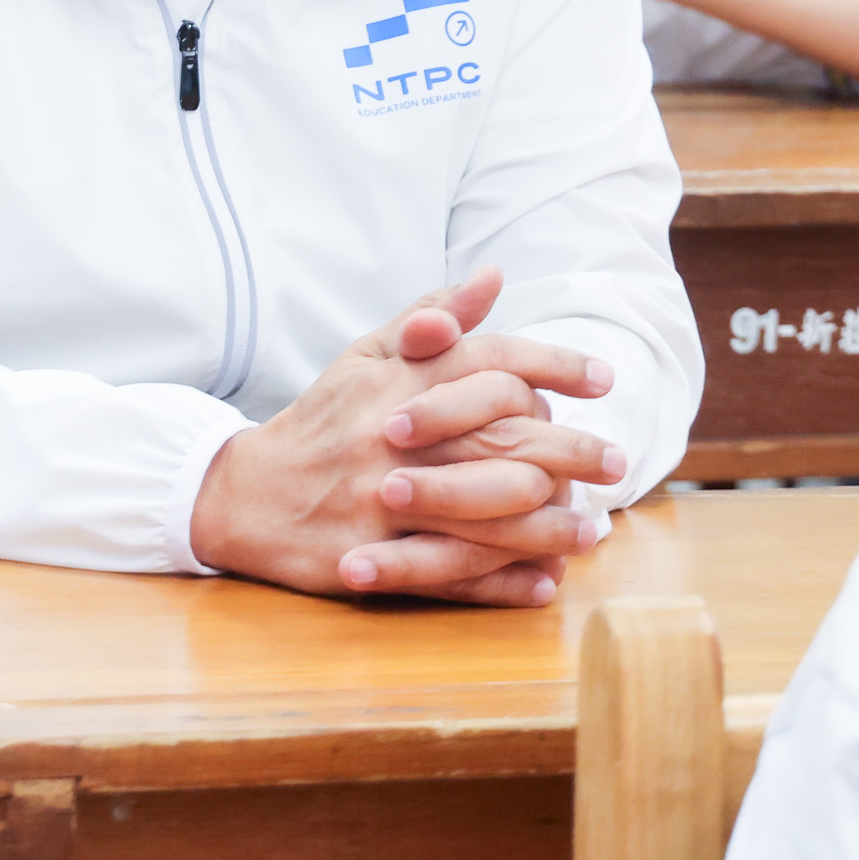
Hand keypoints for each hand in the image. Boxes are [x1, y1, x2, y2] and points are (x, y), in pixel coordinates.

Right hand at [187, 269, 625, 607]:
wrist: (242, 494)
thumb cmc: (321, 420)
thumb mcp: (365, 354)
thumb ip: (430, 315)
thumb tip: (492, 277)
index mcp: (396, 382)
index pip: (488, 361)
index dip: (552, 365)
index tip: (603, 379)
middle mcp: (392, 438)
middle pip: (499, 441)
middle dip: (569, 453)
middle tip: (617, 462)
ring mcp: (380, 502)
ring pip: (482, 514)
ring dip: (547, 526)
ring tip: (593, 531)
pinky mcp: (371, 559)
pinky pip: (446, 574)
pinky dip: (499, 582)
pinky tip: (542, 581)